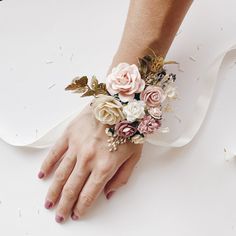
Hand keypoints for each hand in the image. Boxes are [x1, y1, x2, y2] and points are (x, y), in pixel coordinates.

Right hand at [38, 103, 142, 222]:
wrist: (121, 104)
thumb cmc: (130, 129)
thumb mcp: (134, 157)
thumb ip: (121, 178)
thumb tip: (107, 194)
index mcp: (106, 166)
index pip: (89, 194)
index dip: (82, 207)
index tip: (76, 214)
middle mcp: (89, 159)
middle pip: (72, 188)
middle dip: (65, 205)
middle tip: (59, 215)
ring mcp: (77, 146)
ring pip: (61, 174)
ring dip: (54, 191)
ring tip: (49, 203)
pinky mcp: (70, 134)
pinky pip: (55, 153)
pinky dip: (48, 165)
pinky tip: (42, 175)